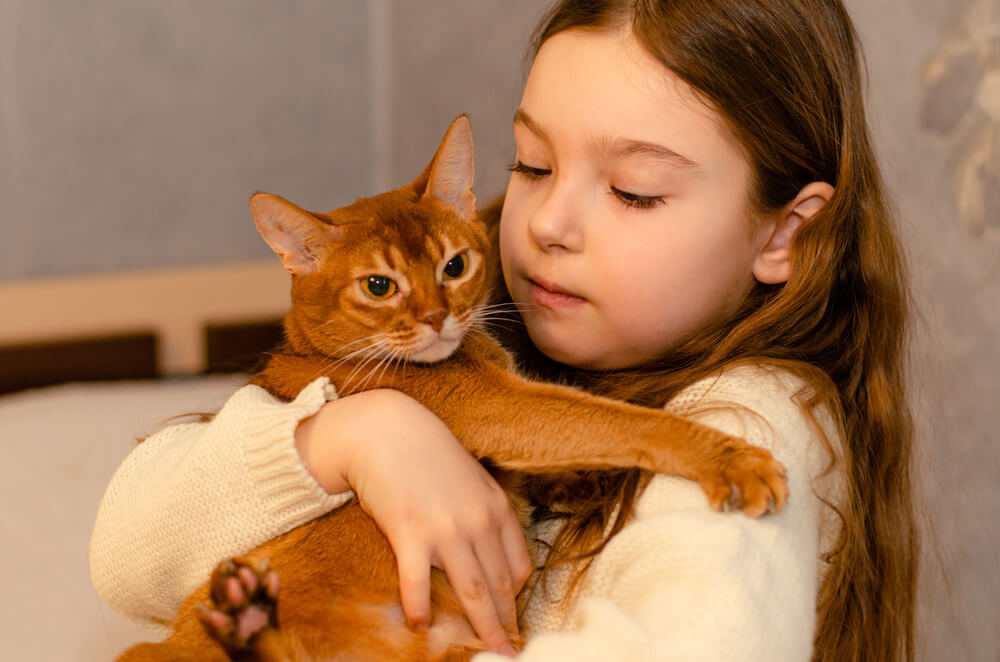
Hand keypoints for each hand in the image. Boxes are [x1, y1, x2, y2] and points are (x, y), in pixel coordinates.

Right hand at [296, 389, 530, 655]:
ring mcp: (446, 529)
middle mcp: (478, 521)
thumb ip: (482, 512)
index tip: (514, 618)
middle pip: (499, 586)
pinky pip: (418, 584)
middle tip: (510, 653)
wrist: (385, 428)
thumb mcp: (469, 479)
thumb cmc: (426, 453)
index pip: (519, 566)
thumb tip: (487, 551)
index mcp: (497, 507)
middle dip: (506, 623)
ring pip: (472, 592)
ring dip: (481, 628)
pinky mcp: (410, 533)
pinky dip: (420, 609)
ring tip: (487, 654)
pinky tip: (420, 625)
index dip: (517, 599)